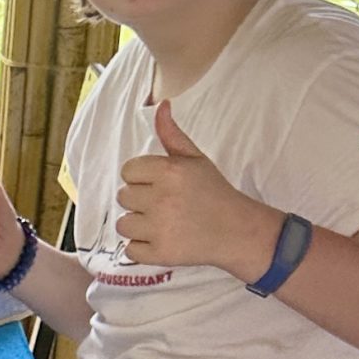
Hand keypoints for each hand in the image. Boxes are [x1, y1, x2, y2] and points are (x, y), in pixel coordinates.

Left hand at [116, 101, 279, 278]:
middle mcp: (162, 198)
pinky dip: (142, 248)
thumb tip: (160, 105)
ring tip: (162, 223)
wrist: (236, 230)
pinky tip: (162, 239)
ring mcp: (160, 228)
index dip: (141, 178)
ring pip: (123, 224)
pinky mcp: (160, 253)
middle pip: (123, 197)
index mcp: (169, 171)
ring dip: (138, 226)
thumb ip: (172, 134)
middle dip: (140, 201)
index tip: (159, 184)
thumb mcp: (195, 159)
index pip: (128, 171)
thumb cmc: (213, 192)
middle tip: (165, 205)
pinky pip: (130, 250)